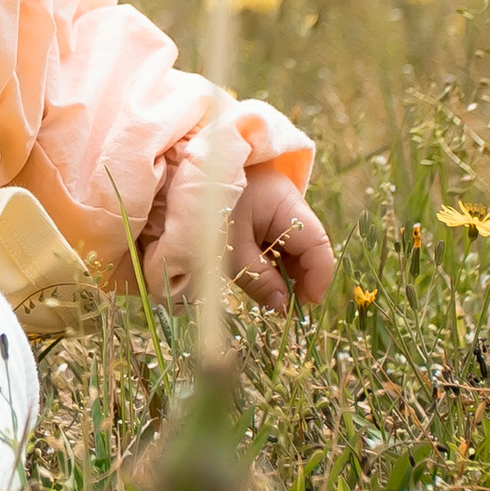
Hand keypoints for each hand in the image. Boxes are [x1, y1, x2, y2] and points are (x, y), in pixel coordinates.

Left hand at [131, 163, 334, 313]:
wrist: (171, 180)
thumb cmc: (201, 213)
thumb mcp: (229, 251)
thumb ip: (259, 280)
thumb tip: (282, 307)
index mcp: (283, 201)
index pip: (317, 242)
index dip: (318, 276)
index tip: (309, 305)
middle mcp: (284, 200)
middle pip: (306, 245)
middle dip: (300, 278)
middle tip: (288, 309)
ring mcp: (271, 205)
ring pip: (290, 245)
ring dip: (285, 272)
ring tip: (275, 300)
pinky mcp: (257, 211)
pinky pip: (273, 240)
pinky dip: (271, 261)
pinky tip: (264, 281)